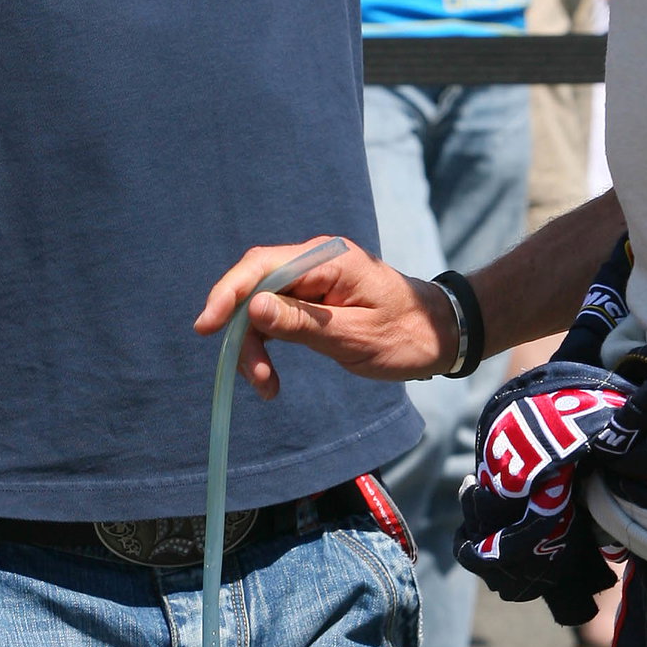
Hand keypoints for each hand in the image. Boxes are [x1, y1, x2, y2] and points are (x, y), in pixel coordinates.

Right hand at [195, 238, 457, 398]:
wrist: (440, 334)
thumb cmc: (406, 336)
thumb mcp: (354, 336)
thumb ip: (303, 322)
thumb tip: (253, 307)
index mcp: (327, 260)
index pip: (262, 266)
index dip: (229, 293)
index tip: (206, 325)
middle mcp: (315, 262)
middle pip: (255, 286)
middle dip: (243, 332)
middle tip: (256, 377)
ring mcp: (312, 280)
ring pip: (260, 306)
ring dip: (254, 345)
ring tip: (267, 387)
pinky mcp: (312, 299)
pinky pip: (275, 316)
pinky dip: (267, 345)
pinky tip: (270, 377)